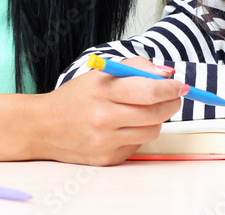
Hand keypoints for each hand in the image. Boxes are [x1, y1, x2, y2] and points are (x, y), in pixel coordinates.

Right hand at [35, 57, 183, 164]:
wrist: (44, 126)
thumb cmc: (75, 97)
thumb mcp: (100, 73)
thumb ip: (135, 67)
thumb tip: (166, 73)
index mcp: (102, 90)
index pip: (149, 90)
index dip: (171, 88)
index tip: (179, 85)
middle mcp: (104, 117)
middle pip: (156, 113)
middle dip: (171, 103)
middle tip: (172, 97)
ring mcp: (106, 141)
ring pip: (152, 131)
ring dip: (156, 119)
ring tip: (143, 111)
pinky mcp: (107, 158)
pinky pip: (138, 145)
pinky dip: (138, 133)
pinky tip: (124, 126)